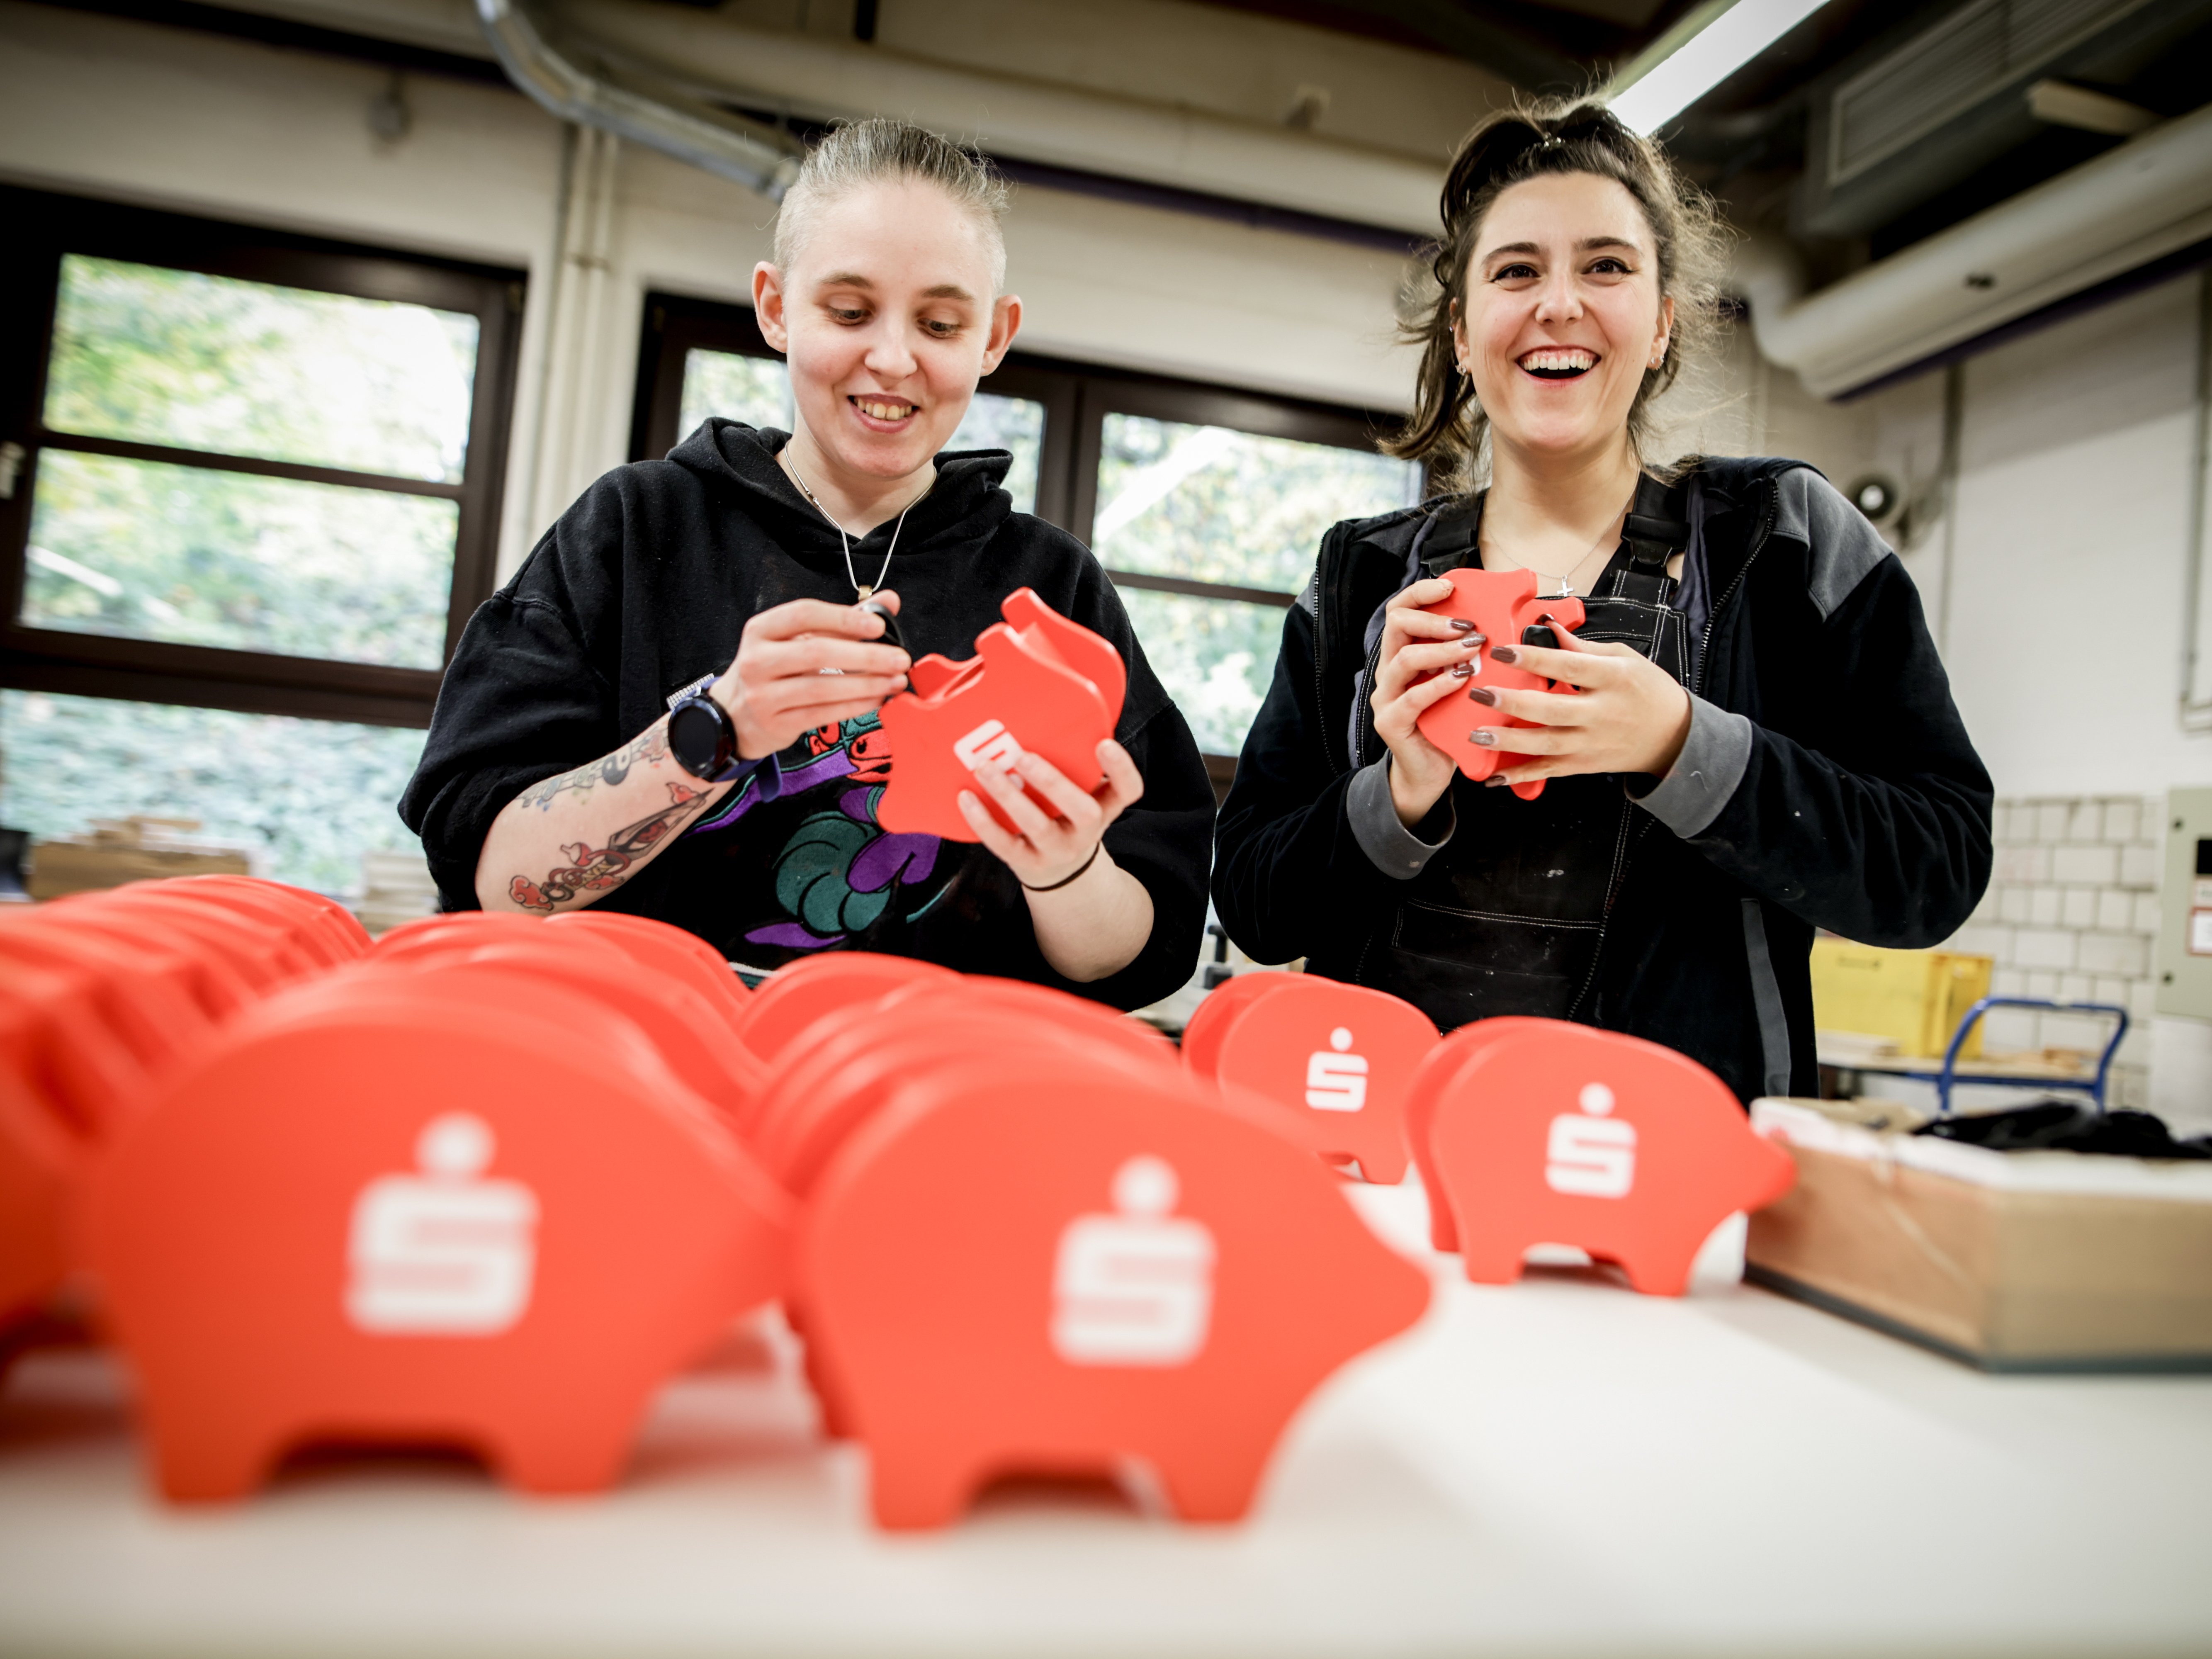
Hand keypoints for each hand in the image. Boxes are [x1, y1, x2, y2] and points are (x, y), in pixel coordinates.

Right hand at [713, 591, 909, 758]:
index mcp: (761, 630)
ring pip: (821, 687)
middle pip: (816, 652)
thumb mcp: (798, 639)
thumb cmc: (773, 670)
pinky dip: (854, 706)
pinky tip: (876, 700)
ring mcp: (763, 694)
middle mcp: (757, 660)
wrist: (733, 714)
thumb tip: (889, 601)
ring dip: (866, 684)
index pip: (804, 614)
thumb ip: (843, 620)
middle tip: (899, 658)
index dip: (844, 618)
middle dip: (865, 656)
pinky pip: (822, 713)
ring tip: (895, 681)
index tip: (878, 624)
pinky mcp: (775, 723)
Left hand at [957, 738, 1143, 889]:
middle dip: (1054, 783)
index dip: (1121, 768)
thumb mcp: (1082, 788)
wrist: (1058, 866)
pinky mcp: (1027, 861)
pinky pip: (1003, 844)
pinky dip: (983, 820)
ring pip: (1037, 826)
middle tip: (1023, 755)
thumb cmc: (1065, 810)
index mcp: (1106, 804)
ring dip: (1009, 796)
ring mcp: (1058, 849)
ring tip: (985, 767)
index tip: (1104, 743)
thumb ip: (1073, 757)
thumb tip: (1045, 701)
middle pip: (1083, 812)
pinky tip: (966, 796)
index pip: (1128, 790)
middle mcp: (1087, 830)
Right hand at [1369, 577, 1485, 826]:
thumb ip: (1474, 655)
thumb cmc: (1451, 725)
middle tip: (1468, 627)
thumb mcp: (1464, 682)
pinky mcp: (1391, 722)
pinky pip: (1412, 698)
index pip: (1402, 610)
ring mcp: (1387, 696)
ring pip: (1404, 659)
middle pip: (1397, 625)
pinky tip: (1461, 681)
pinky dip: (1438, 686)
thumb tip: (1515, 624)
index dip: (1422, 593)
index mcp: (1406, 653)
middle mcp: (1391, 670)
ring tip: (1471, 651)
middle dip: (1435, 619)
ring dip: (1441, 650)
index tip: (1449, 586)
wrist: (1430, 772)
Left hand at [1467, 628, 1691, 787]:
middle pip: (1550, 709)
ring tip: (1476, 735)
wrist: (1673, 735)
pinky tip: (1494, 777)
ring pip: (1545, 744)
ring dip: (1508, 742)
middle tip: (1480, 693)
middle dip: (1511, 703)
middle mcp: (1600, 713)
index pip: (1568, 666)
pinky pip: (1548, 771)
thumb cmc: (1648, 691)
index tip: (1503, 650)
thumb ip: (1582, 647)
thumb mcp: (1624, 659)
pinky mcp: (1584, 765)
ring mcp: (1590, 743)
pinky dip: (1520, 776)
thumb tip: (1548, 627)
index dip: (1534, 658)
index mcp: (1612, 679)